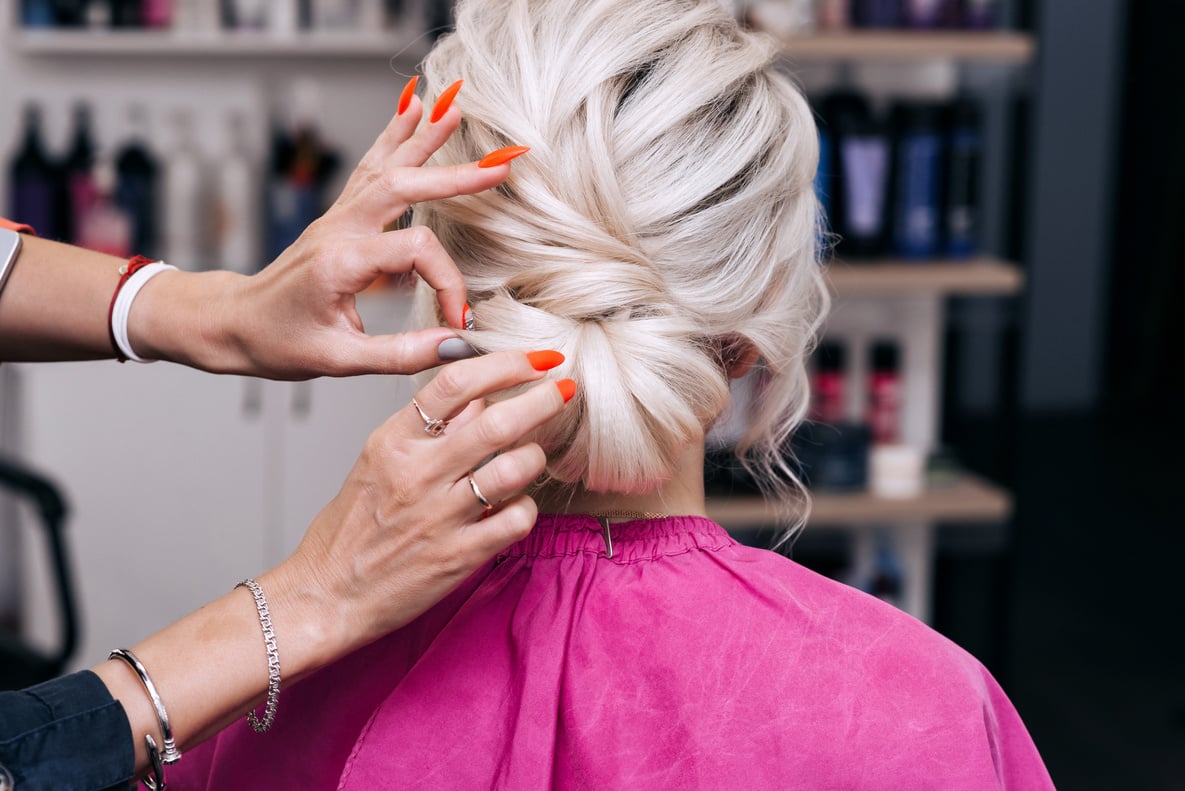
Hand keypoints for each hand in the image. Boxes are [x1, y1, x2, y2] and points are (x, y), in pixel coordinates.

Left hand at [133, 83, 520, 378]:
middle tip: (498, 166)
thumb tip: (455, 345)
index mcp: (341, 261)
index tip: (459, 319)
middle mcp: (338, 229)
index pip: (417, 252)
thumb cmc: (277, 343)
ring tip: (452, 108)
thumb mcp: (339, 360)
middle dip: (453, 176)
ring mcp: (336, 218)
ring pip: (384, 167)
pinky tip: (410, 111)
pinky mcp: (338, 218)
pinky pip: (370, 170)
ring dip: (420, 137)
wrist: (232, 324)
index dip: (449, 284)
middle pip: (402, 186)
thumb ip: (401, 353)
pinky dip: (394, 138)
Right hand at [258, 350, 574, 672]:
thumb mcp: (378, 461)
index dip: (505, 363)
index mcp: (394, 441)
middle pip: (496, 421)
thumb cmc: (353, 527)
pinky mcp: (460, 555)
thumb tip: (482, 396)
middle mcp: (418, 473)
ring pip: (514, 468)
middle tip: (566, 388)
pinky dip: (527, 507)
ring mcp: (441, 516)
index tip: (536, 359)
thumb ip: (430, 428)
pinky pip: (517, 519)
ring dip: (535, 456)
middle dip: (542, 398)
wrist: (327, 593)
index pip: (455, 382)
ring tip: (534, 455)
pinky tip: (515, 507)